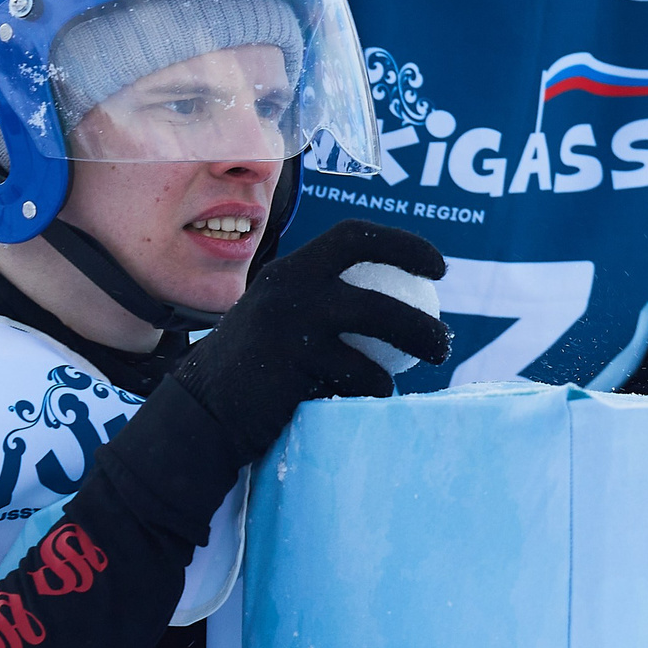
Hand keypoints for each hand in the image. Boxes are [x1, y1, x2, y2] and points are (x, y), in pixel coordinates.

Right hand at [166, 221, 450, 464]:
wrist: (203, 411)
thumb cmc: (251, 370)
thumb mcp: (278, 321)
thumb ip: (316, 305)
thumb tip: (387, 303)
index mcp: (289, 270)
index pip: (352, 236)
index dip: (403, 244)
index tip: (438, 267)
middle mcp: (290, 286)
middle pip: (376, 283)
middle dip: (419, 308)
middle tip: (444, 333)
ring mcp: (292, 322)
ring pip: (377, 324)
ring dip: (417, 339)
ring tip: (436, 359)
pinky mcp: (295, 362)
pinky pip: (358, 372)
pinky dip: (376, 385)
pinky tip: (381, 396)